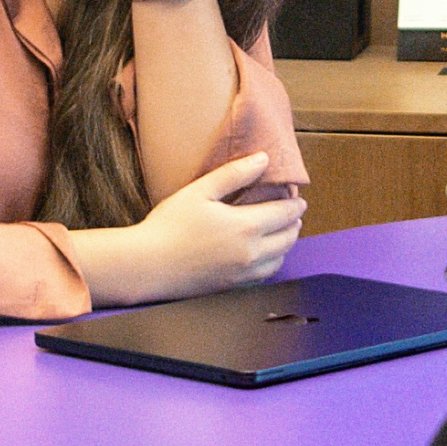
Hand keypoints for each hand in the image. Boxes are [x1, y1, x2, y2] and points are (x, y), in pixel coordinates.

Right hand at [84, 152, 303, 306]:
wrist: (148, 265)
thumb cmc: (169, 225)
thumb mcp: (200, 191)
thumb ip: (234, 174)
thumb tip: (263, 159)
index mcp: (246, 226)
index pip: (285, 213)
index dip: (295, 204)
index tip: (298, 197)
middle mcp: (252, 252)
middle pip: (289, 237)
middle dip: (294, 222)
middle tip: (294, 212)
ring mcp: (243, 273)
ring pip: (280, 258)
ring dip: (287, 243)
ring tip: (283, 231)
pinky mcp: (233, 286)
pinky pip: (265, 275)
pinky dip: (273, 262)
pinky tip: (265, 255)